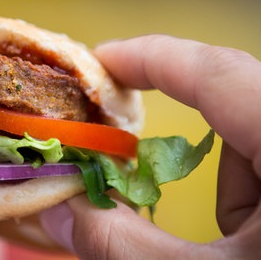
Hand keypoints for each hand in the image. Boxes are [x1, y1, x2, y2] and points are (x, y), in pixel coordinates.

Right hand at [39, 34, 260, 258]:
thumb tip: (57, 210)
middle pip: (236, 113)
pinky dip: (249, 205)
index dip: (151, 57)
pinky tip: (244, 247)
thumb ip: (121, 245)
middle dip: (182, 147)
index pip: (219, 73)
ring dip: (225, 191)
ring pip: (258, 149)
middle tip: (124, 166)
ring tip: (226, 248)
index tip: (100, 61)